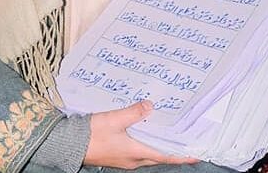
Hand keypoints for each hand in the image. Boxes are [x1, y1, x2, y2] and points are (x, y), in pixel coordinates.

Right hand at [84, 101, 198, 168]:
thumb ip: (134, 112)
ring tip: (169, 134)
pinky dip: (146, 143)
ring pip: (149, 154)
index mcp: (136, 153)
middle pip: (159, 156)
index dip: (182, 155)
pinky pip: (138, 151)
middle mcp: (133, 160)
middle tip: (185, 140)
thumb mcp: (114, 119)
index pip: (166, 156)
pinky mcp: (118, 156)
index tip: (197, 154)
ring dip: (159, 145)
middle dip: (173, 150)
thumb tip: (150, 106)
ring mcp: (125, 160)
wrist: (70, 144)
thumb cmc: (91, 135)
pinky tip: (145, 132)